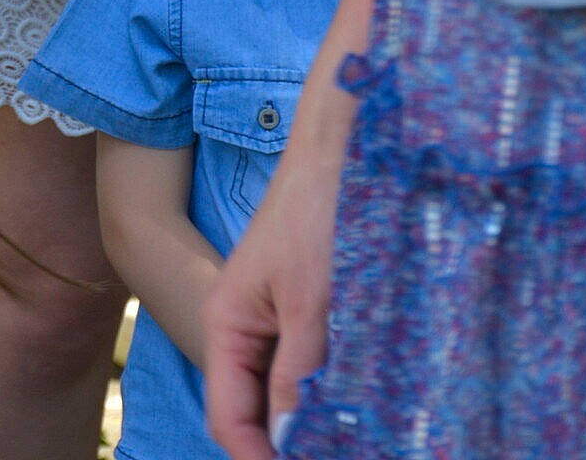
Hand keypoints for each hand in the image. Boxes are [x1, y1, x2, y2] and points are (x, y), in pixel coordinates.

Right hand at [202, 139, 343, 459]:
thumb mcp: (310, 301)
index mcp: (227, 324)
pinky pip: (308, 371)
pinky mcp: (307, 316)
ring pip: (284, 395)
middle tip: (335, 453)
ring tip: (349, 440)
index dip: (256, 456)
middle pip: (252, 411)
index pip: (228, 415)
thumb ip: (297, 371)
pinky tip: (358, 412)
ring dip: (309, 423)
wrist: (342, 156)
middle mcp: (245, 330)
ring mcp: (277, 324)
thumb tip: (288, 435)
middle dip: (282, 443)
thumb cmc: (316, 215)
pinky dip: (326, 397)